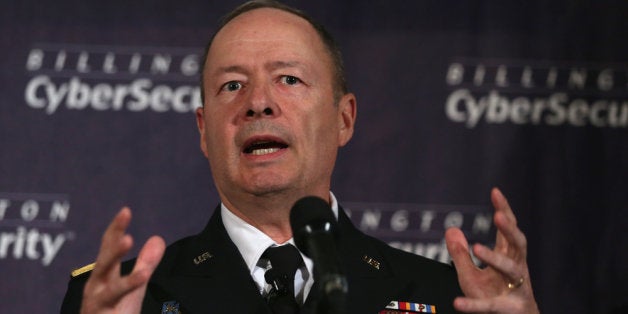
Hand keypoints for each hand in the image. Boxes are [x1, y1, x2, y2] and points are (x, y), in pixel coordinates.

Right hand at [81, 207, 165, 313]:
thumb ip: (145, 263)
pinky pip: (117, 304)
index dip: (116, 229)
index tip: (125, 211)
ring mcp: (98, 304)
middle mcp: (97, 287)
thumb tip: (157, 238)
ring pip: (111, 289)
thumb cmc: (113, 311)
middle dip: (114, 250)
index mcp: (104, 275)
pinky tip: (143, 279)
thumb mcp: (133, 285)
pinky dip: (129, 291)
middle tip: (127, 236)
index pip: (109, 248)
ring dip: (125, 277)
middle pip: (105, 265)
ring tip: (130, 257)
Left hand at [445, 188, 538, 312]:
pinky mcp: (509, 310)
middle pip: (518, 244)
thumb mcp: (471, 276)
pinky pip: (491, 306)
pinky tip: (457, 303)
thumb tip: (451, 229)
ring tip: (477, 247)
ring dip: (496, 258)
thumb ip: (460, 254)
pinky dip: (474, 305)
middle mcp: (517, 269)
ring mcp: (517, 290)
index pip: (509, 230)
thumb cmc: (494, 298)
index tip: (495, 191)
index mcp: (510, 258)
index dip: (504, 210)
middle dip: (510, 229)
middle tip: (499, 215)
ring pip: (511, 270)